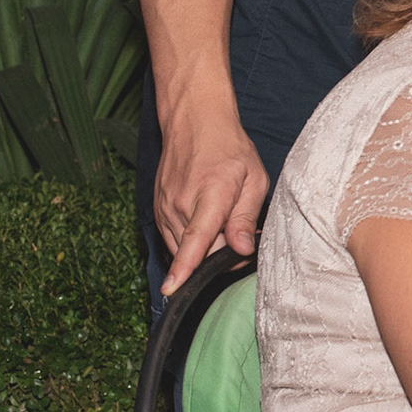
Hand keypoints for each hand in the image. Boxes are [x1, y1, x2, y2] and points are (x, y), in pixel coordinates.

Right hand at [154, 100, 267, 294]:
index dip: (186, 265)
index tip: (173, 288)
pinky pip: (174, 239)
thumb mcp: (254, 178)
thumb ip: (246, 216)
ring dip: (205, 246)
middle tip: (241, 232)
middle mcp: (181, 204)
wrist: (194, 123)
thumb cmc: (230, 149)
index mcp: (211, 194)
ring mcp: (164, 208)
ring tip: (222, 218)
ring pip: (184, 248)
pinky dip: (191, 239)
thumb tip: (241, 249)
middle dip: (221, 254)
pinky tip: (206, 220)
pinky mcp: (157, 211)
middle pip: (198, 251)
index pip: (196, 237)